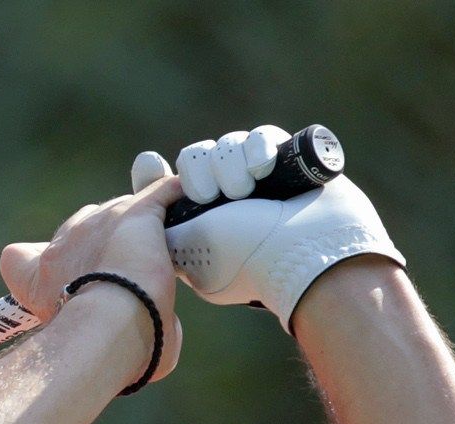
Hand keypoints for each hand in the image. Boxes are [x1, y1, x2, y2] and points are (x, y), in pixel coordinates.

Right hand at [0, 169, 185, 384]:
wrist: (111, 325)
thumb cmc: (97, 352)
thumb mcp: (84, 349)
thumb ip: (101, 337)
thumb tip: (148, 349)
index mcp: (36, 281)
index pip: (17, 259)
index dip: (35, 263)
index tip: (59, 278)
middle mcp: (60, 247)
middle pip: (76, 229)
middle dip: (96, 246)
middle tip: (122, 270)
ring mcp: (97, 224)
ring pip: (115, 211)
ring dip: (131, 227)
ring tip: (154, 248)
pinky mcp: (135, 212)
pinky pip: (158, 194)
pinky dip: (171, 198)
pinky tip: (183, 205)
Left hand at [133, 125, 408, 332]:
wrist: (308, 254)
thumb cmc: (248, 257)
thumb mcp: (189, 248)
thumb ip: (162, 218)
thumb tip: (146, 176)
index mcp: (199, 222)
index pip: (171, 185)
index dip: (158, 175)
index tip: (150, 166)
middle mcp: (227, 199)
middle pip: (195, 158)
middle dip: (201, 172)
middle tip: (213, 197)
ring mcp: (258, 180)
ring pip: (226, 145)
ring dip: (230, 165)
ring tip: (246, 191)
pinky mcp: (288, 161)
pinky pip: (260, 136)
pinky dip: (256, 148)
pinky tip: (262, 169)